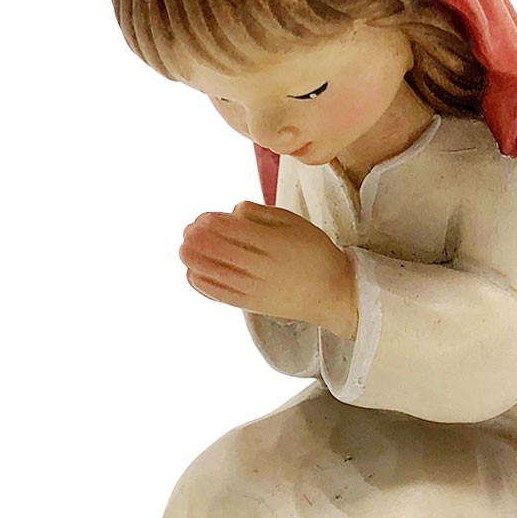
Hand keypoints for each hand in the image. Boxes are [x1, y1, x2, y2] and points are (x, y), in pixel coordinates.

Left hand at [179, 202, 358, 339]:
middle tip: (189, 229)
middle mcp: (261, 268)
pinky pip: (218, 294)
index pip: (232, 230)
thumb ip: (261, 214)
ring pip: (213, 273)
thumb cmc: (313, 253)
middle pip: (218, 251)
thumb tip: (231, 211)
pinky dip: (200, 282)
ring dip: (193, 259)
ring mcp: (254, 289)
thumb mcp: (294, 223)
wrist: (331, 293)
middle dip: (197, 238)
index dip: (210, 222)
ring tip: (185, 247)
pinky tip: (192, 271)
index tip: (202, 217)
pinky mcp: (250, 305)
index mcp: (273, 244)